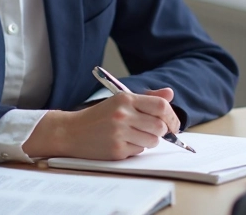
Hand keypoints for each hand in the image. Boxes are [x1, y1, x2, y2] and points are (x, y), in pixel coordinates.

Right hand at [24, 88, 179, 160]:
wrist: (71, 132)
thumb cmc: (98, 116)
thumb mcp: (120, 101)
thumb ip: (147, 99)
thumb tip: (170, 94)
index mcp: (125, 99)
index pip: (160, 106)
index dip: (172, 116)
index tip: (173, 124)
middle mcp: (123, 115)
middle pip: (160, 126)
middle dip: (162, 131)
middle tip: (155, 131)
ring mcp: (119, 133)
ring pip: (152, 140)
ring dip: (149, 140)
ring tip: (135, 135)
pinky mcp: (116, 150)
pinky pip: (139, 151)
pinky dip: (136, 148)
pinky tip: (124, 142)